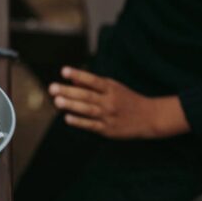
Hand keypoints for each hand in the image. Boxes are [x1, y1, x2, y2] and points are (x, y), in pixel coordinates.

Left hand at [49, 66, 190, 138]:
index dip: (78, 75)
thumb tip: (72, 80)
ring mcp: (109, 116)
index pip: (93, 80)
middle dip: (68, 91)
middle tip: (52, 87)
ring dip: (72, 106)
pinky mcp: (108, 129)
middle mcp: (110, 101)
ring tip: (57, 101)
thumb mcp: (113, 87)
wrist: (149, 117)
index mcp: (111, 88)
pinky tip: (67, 118)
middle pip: (87, 95)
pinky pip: (92, 125)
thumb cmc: (126, 99)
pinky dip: (79, 122)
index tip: (63, 71)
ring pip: (88, 110)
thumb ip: (92, 85)